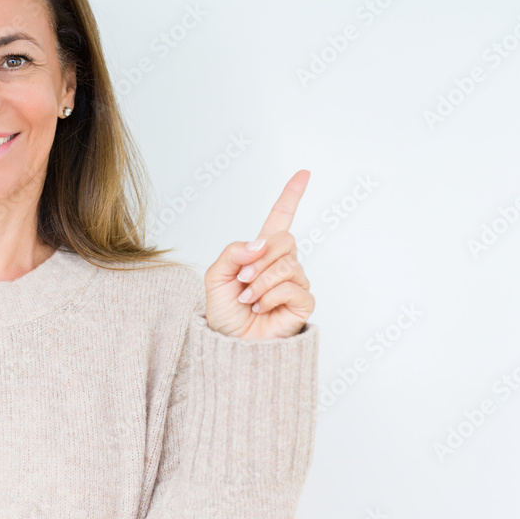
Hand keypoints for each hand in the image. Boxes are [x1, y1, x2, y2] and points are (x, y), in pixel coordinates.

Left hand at [203, 170, 314, 339]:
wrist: (230, 344)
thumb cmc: (224, 312)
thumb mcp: (215, 275)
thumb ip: (233, 252)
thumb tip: (259, 243)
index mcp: (261, 252)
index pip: (281, 218)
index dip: (291, 196)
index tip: (304, 174)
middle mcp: (282, 264)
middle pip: (286, 240)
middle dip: (260, 258)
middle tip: (243, 279)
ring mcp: (295, 283)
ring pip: (287, 265)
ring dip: (261, 282)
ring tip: (248, 298)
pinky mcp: (303, 303)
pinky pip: (292, 288)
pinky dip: (269, 297)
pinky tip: (260, 308)